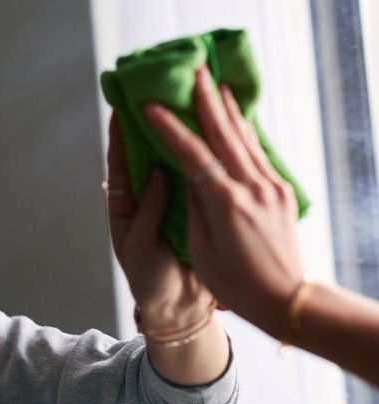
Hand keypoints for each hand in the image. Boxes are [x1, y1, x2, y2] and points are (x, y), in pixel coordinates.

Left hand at [106, 113, 213, 330]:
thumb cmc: (150, 279)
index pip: (120, 163)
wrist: (180, 308)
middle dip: (151, 126)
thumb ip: (149, 209)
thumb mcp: (141, 245)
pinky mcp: (195, 209)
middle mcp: (149, 197)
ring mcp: (173, 201)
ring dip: (180, 136)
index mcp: (126, 206)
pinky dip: (203, 159)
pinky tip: (214, 138)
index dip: (119, 135)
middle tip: (159, 92)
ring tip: (188, 105)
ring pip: (175, 162)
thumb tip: (156, 170)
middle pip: (147, 154)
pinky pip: (197, 178)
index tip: (121, 105)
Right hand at [143, 66, 304, 334]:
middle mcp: (250, 187)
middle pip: (223, 133)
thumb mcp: (200, 247)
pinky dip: (245, 131)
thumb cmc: (234, 283)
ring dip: (227, 109)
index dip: (169, 127)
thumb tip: (186, 174)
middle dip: (204, 101)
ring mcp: (270, 187)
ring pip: (244, 137)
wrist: (284, 299)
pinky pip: (258, 152)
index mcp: (224, 202)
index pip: (191, 153)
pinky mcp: (281, 192)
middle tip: (191, 73)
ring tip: (215, 85)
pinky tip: (239, 119)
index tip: (150, 106)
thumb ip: (193, 205)